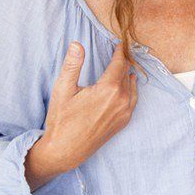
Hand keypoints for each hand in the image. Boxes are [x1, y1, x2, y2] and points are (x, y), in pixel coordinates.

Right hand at [25, 43, 137, 187]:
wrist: (66, 150)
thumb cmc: (62, 120)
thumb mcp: (63, 89)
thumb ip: (72, 65)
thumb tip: (77, 44)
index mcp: (109, 89)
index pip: (119, 64)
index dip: (119, 52)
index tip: (120, 43)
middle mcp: (122, 100)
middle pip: (126, 74)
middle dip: (123, 62)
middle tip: (121, 51)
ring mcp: (125, 112)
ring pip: (131, 87)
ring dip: (127, 75)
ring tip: (124, 65)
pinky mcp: (124, 121)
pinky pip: (133, 100)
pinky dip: (131, 89)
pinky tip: (128, 85)